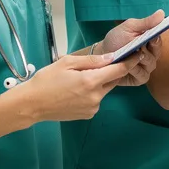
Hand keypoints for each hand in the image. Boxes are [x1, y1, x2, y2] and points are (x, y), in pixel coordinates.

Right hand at [12, 53, 140, 122]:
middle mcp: (96, 96)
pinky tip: (75, 92)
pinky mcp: (88, 114)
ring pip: (104, 90)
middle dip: (110, 72)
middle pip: (112, 81)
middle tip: (97, 66)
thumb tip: (112, 56)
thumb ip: (91, 60)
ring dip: (98, 83)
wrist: (31, 104)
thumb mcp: (67, 63)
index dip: (130, 61)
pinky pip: (96, 100)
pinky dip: (92, 93)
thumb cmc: (46, 80)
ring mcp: (93, 107)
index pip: (119, 70)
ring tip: (78, 80)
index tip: (138, 54)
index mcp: (91, 81)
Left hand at [98, 10, 164, 86]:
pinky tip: (127, 66)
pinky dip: (135, 70)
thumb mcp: (129, 27)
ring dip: (140, 59)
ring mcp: (146, 67)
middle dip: (148, 49)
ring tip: (130, 55)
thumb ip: (146, 22)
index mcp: (150, 41)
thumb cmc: (116, 39)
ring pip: (151, 64)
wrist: (102, 55)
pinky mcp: (139, 78)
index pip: (159, 40)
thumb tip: (162, 13)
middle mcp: (151, 55)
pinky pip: (143, 75)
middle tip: (138, 46)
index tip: (152, 37)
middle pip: (157, 53)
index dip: (157, 39)